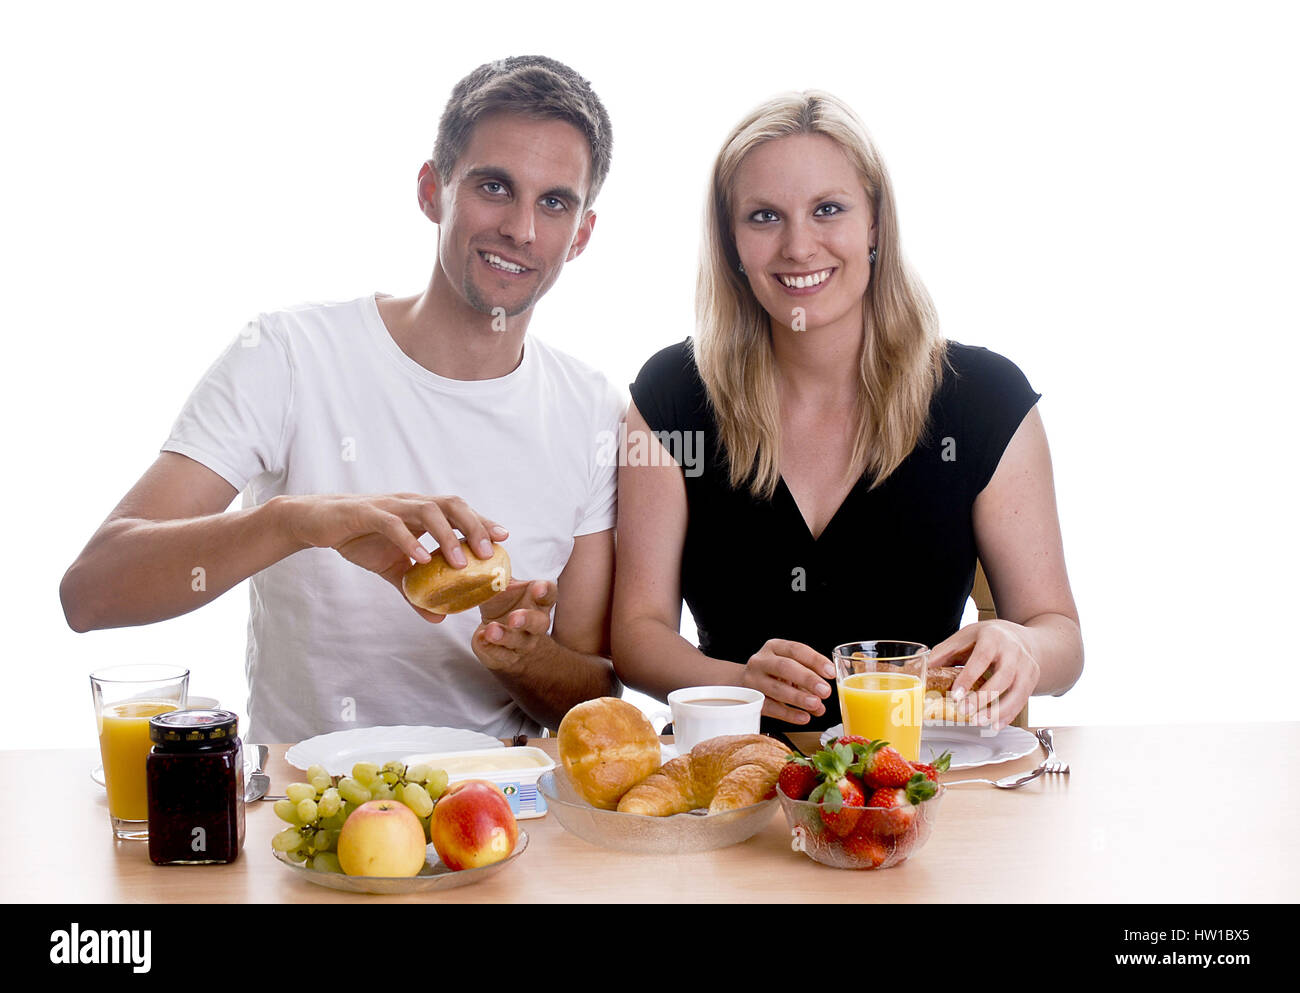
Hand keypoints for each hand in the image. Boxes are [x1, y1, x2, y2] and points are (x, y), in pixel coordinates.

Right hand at [283, 493, 507, 622]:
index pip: (459, 512)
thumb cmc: (360, 538)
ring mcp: (390, 506)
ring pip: (427, 511)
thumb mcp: (392, 570)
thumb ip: (415, 591)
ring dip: (447, 535)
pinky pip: (392, 524)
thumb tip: (438, 618)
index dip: (482, 522)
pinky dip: (409, 540)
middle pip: (451, 505)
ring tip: (460, 562)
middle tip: (488, 553)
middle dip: (474, 526)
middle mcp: (410, 504)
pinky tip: (421, 559)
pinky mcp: (367, 513)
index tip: (504, 539)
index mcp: (420, 513)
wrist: (317, 523)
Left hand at [471, 579, 557, 672]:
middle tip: (514, 619)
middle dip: (527, 620)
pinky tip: (481, 638)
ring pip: (519, 642)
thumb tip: (482, 568)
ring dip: (505, 637)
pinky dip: (490, 647)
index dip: (545, 591)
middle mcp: (536, 623)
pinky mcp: (508, 656)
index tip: (538, 588)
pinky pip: (501, 655)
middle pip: (539, 623)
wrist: (497, 634)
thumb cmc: (503, 604)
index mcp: (537, 601)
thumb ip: (495, 578)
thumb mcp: (502, 587)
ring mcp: (523, 642)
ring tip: (490, 630)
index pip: (549, 594)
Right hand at [739, 639, 834, 724]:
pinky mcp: (751, 699)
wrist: (743, 683)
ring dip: (798, 698)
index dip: (815, 660)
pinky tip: (803, 717)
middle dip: (807, 679)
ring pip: (776, 688)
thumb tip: (826, 694)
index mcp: (774, 647)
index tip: (831, 672)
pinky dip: (788, 714)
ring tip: (816, 705)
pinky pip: (770, 707)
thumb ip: (808, 676)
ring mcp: (753, 680)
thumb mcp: (789, 666)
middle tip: (825, 691)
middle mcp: (761, 661)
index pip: (796, 650)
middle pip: (784, 667)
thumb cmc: (773, 674)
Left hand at [928, 620, 1040, 730]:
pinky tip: (995, 724)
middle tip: (964, 711)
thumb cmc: (987, 638)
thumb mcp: (966, 636)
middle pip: (1002, 677)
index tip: (956, 695)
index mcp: (993, 637)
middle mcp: (1013, 650)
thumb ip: (946, 651)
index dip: (968, 677)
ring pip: (1017, 691)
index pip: (981, 658)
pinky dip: (1009, 714)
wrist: (1019, 637)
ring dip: (998, 710)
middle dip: (983, 697)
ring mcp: (1026, 665)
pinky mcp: (1032, 678)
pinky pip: (1023, 699)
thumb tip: (925, 667)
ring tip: (978, 721)